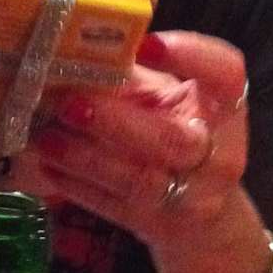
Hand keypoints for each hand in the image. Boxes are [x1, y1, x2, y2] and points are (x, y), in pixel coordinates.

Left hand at [32, 30, 266, 272]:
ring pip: (139, 180)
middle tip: (71, 104)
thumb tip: (70, 47)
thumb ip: (132, 77)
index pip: (226, 74)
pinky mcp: (161, 227)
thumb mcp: (168, 103)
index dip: (192, 55)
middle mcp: (220, 154)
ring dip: (86, 159)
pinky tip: (49, 166)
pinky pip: (115, 207)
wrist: (202, 222)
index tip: (148, 45)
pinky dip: (78, 186)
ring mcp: (194, 198)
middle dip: (117, 122)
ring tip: (46, 137)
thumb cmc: (177, 139)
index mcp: (225, 108)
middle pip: (175, 140)